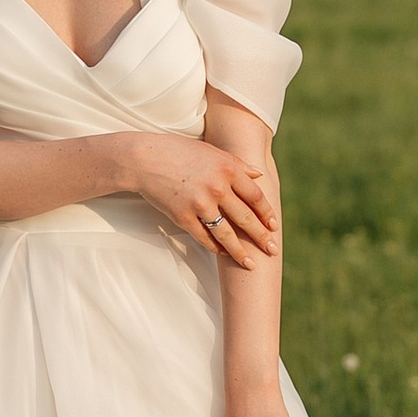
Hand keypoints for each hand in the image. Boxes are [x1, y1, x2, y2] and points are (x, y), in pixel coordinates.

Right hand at [124, 134, 278, 267]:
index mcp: (227, 169)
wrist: (144, 159)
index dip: (266, 213)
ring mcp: (199, 204)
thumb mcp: (211, 152)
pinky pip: (204, 238)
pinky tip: (223, 253)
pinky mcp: (183, 217)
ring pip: (226, 235)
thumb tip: (258, 176)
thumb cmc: (178, 152)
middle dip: (261, 237)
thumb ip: (237, 164)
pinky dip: (215, 248)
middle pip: (246, 218)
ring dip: (240, 252)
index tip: (274, 226)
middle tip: (272, 250)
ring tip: (251, 264)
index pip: (255, 196)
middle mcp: (217, 188)